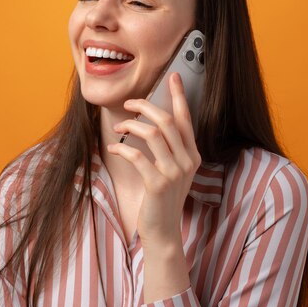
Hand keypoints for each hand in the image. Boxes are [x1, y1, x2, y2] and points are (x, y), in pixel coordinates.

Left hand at [106, 72, 200, 248]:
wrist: (163, 230)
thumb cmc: (162, 198)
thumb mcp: (172, 171)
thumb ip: (169, 149)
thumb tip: (151, 123)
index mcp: (192, 155)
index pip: (186, 119)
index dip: (179, 96)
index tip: (172, 77)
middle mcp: (187, 161)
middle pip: (168, 121)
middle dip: (146, 106)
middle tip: (130, 103)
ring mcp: (174, 173)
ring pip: (153, 134)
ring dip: (132, 125)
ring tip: (120, 127)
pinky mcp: (157, 184)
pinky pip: (138, 155)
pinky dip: (123, 147)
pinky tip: (115, 147)